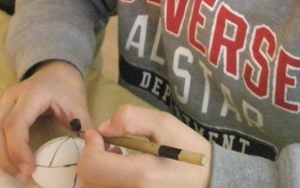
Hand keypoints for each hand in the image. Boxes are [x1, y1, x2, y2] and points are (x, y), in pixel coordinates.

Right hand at [0, 61, 91, 181]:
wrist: (56, 70)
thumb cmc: (66, 88)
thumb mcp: (79, 105)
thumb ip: (84, 128)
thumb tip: (90, 152)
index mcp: (32, 94)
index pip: (15, 124)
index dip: (18, 150)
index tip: (29, 170)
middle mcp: (10, 96)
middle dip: (4, 159)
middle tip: (22, 177)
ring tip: (1, 168)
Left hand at [78, 105, 211, 187]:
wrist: (210, 182)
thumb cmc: (190, 152)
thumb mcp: (165, 124)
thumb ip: (130, 119)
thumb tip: (104, 128)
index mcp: (139, 177)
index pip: (92, 167)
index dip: (89, 147)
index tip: (98, 134)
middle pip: (89, 181)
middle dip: (93, 158)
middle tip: (108, 144)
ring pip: (96, 187)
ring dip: (98, 170)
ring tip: (117, 156)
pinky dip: (106, 180)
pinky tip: (123, 170)